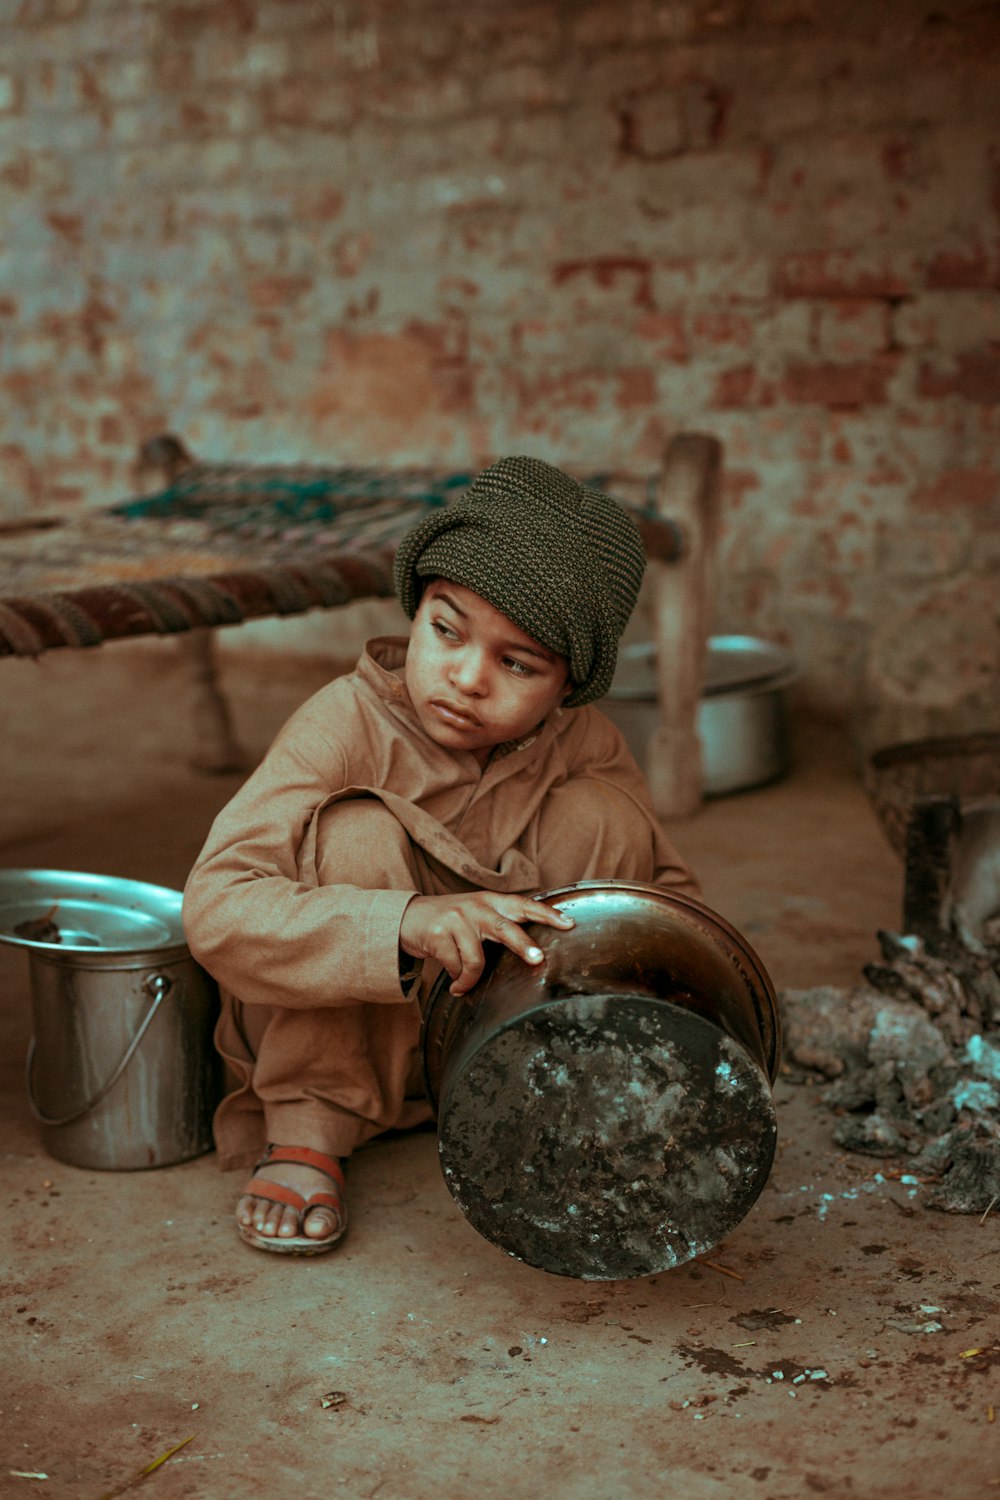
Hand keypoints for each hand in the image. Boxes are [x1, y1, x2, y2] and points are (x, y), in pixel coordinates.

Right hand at [399, 891, 573, 996]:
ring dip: (471, 979)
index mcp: (491, 902)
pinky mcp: (438, 934)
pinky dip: (457, 981)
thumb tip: (532, 952)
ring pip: (476, 959)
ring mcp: (456, 920)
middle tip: (538, 959)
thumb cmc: (450, 921)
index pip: (524, 905)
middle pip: (505, 928)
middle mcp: (476, 907)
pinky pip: (455, 967)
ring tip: (464, 985)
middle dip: (523, 945)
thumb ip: (500, 924)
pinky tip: (454, 984)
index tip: (569, 923)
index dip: (547, 914)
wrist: (407, 917)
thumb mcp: (476, 915)